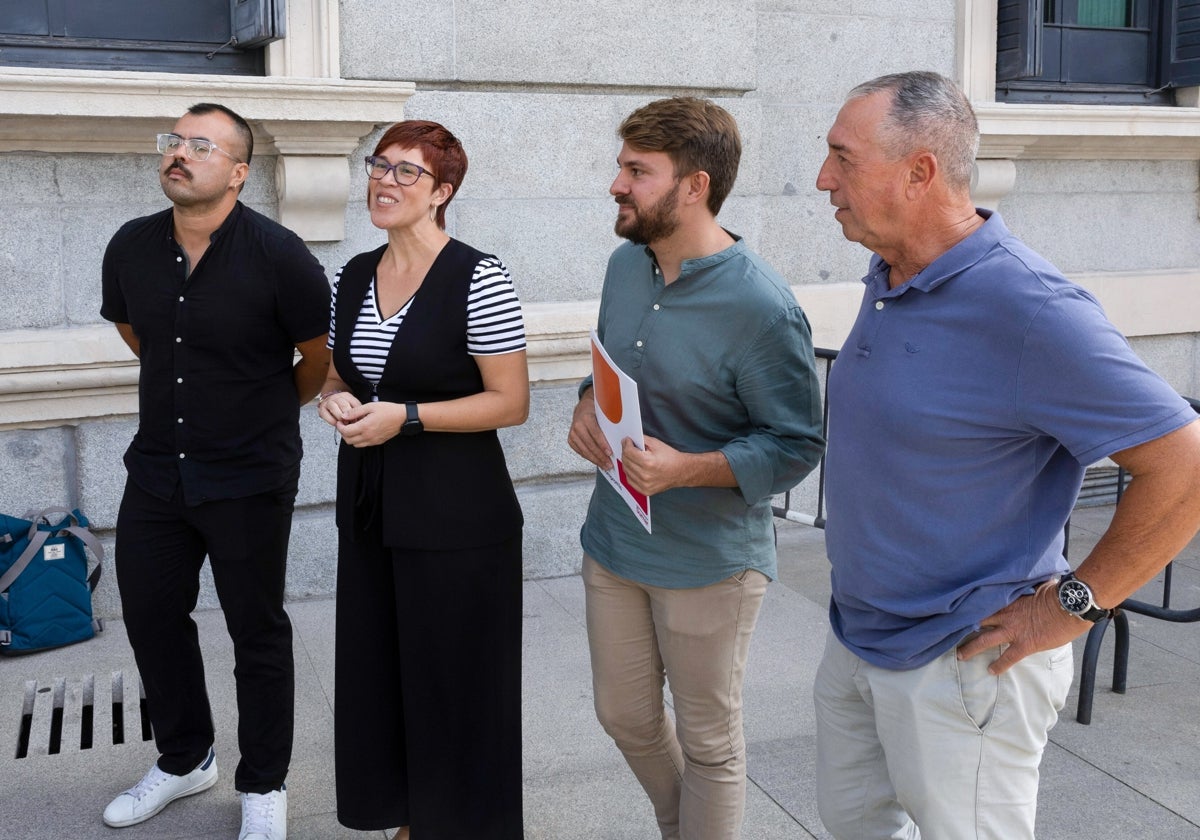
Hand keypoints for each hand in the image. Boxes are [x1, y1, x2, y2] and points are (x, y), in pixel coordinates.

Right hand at [317, 392, 361, 426]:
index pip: (354, 403)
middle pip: (343, 404)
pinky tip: (336, 424)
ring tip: (344, 424)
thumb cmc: (344, 406)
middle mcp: (336, 397)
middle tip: (351, 423)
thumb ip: (357, 411)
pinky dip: (332, 421)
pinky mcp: (321, 409)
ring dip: (340, 417)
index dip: (356, 413)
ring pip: (334, 408)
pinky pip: (326, 415)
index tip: (358, 420)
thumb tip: (362, 420)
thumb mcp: (352, 405)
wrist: (330, 402)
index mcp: (346, 395)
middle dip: (348, 415)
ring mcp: (328, 402)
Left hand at [335, 401, 403, 446]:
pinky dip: (358, 440)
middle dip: (344, 432)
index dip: (340, 426)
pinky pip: (363, 445)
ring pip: (355, 444)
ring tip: (353, 428)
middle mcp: (368, 436)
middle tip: (345, 424)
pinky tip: (361, 431)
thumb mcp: (370, 406)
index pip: (346, 431)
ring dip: (351, 437)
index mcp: (365, 426)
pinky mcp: (377, 442)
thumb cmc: (388, 410)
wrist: (402, 418)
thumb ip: (355, 412)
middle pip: (348, 440)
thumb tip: (344, 416)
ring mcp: (373, 440)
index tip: (340, 421)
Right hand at [567, 393, 612, 469]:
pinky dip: (589, 458)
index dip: (603, 445)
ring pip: (585, 451)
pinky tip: (597, 461)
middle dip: (601, 456)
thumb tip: (621, 438)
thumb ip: (609, 425)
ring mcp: (573, 434)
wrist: (582, 410)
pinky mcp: (571, 440)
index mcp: (587, 418)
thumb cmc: (595, 413)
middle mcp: (578, 426)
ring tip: (605, 465)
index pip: (596, 433)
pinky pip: (580, 452)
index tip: (610, 453)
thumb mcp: (603, 415)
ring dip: (596, 460)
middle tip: (609, 464)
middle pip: (590, 445)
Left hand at [619, 435, 684, 495]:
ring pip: (626, 470)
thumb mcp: (656, 444)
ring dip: (626, 462)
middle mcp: (645, 475)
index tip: (627, 440)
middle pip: (626, 461)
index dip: (626, 444)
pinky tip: (634, 467)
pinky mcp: (644, 490)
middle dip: (625, 451)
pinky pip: (630, 480)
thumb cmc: (670, 457)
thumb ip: (642, 440)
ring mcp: (644, 484)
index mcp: (648, 462)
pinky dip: (629, 472)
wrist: (681, 471)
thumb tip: (630, 440)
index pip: (628, 452)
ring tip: (631, 456)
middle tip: (628, 447)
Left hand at [956, 579, 1089, 674]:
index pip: (983, 602)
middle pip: (978, 621)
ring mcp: (1013, 630)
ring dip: (971, 649)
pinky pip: (1008, 657)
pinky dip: (999, 665)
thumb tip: (1029, 578)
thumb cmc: (1058, 592)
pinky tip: (991, 671)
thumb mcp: (1037, 584)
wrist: (1072, 605)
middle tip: (949, 632)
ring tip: (960, 656)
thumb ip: (1027, 586)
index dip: (970, 606)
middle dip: (962, 627)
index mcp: (1009, 599)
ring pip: (985, 640)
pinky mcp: (1025, 644)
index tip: (957, 608)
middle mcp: (1006, 614)